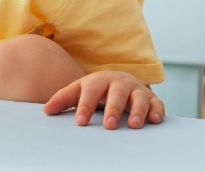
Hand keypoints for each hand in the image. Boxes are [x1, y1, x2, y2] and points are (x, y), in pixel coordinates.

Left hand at [42, 70, 163, 129]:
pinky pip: (157, 104)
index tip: (80, 122)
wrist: (121, 78)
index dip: (85, 106)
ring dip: (138, 111)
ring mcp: (136, 90)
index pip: (91, 92)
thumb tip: (46, 111)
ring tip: (134, 124)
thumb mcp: (79, 90)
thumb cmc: (97, 88)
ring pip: (139, 98)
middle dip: (114, 109)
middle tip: (109, 125)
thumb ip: (63, 99)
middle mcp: (119, 83)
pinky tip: (154, 120)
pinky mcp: (151, 98)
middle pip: (117, 94)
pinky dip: (157, 111)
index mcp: (99, 81)